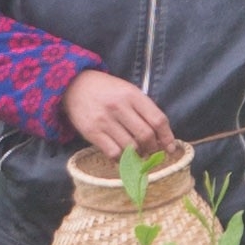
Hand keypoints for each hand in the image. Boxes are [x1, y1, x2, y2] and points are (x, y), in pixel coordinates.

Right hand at [61, 67, 177, 160]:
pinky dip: (122, 158)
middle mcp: (119, 107)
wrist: (74, 85)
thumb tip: (163, 138)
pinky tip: (123, 154)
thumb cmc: (107, 91)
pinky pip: (114, 153)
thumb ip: (145, 110)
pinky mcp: (92, 132)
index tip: (170, 147)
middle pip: (146, 136)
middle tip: (151, 150)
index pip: (158, 120)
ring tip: (137, 152)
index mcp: (132, 95)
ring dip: (138, 154)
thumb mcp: (128, 91)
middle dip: (153, 148)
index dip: (167, 137)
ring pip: (131, 147)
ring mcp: (104, 120)